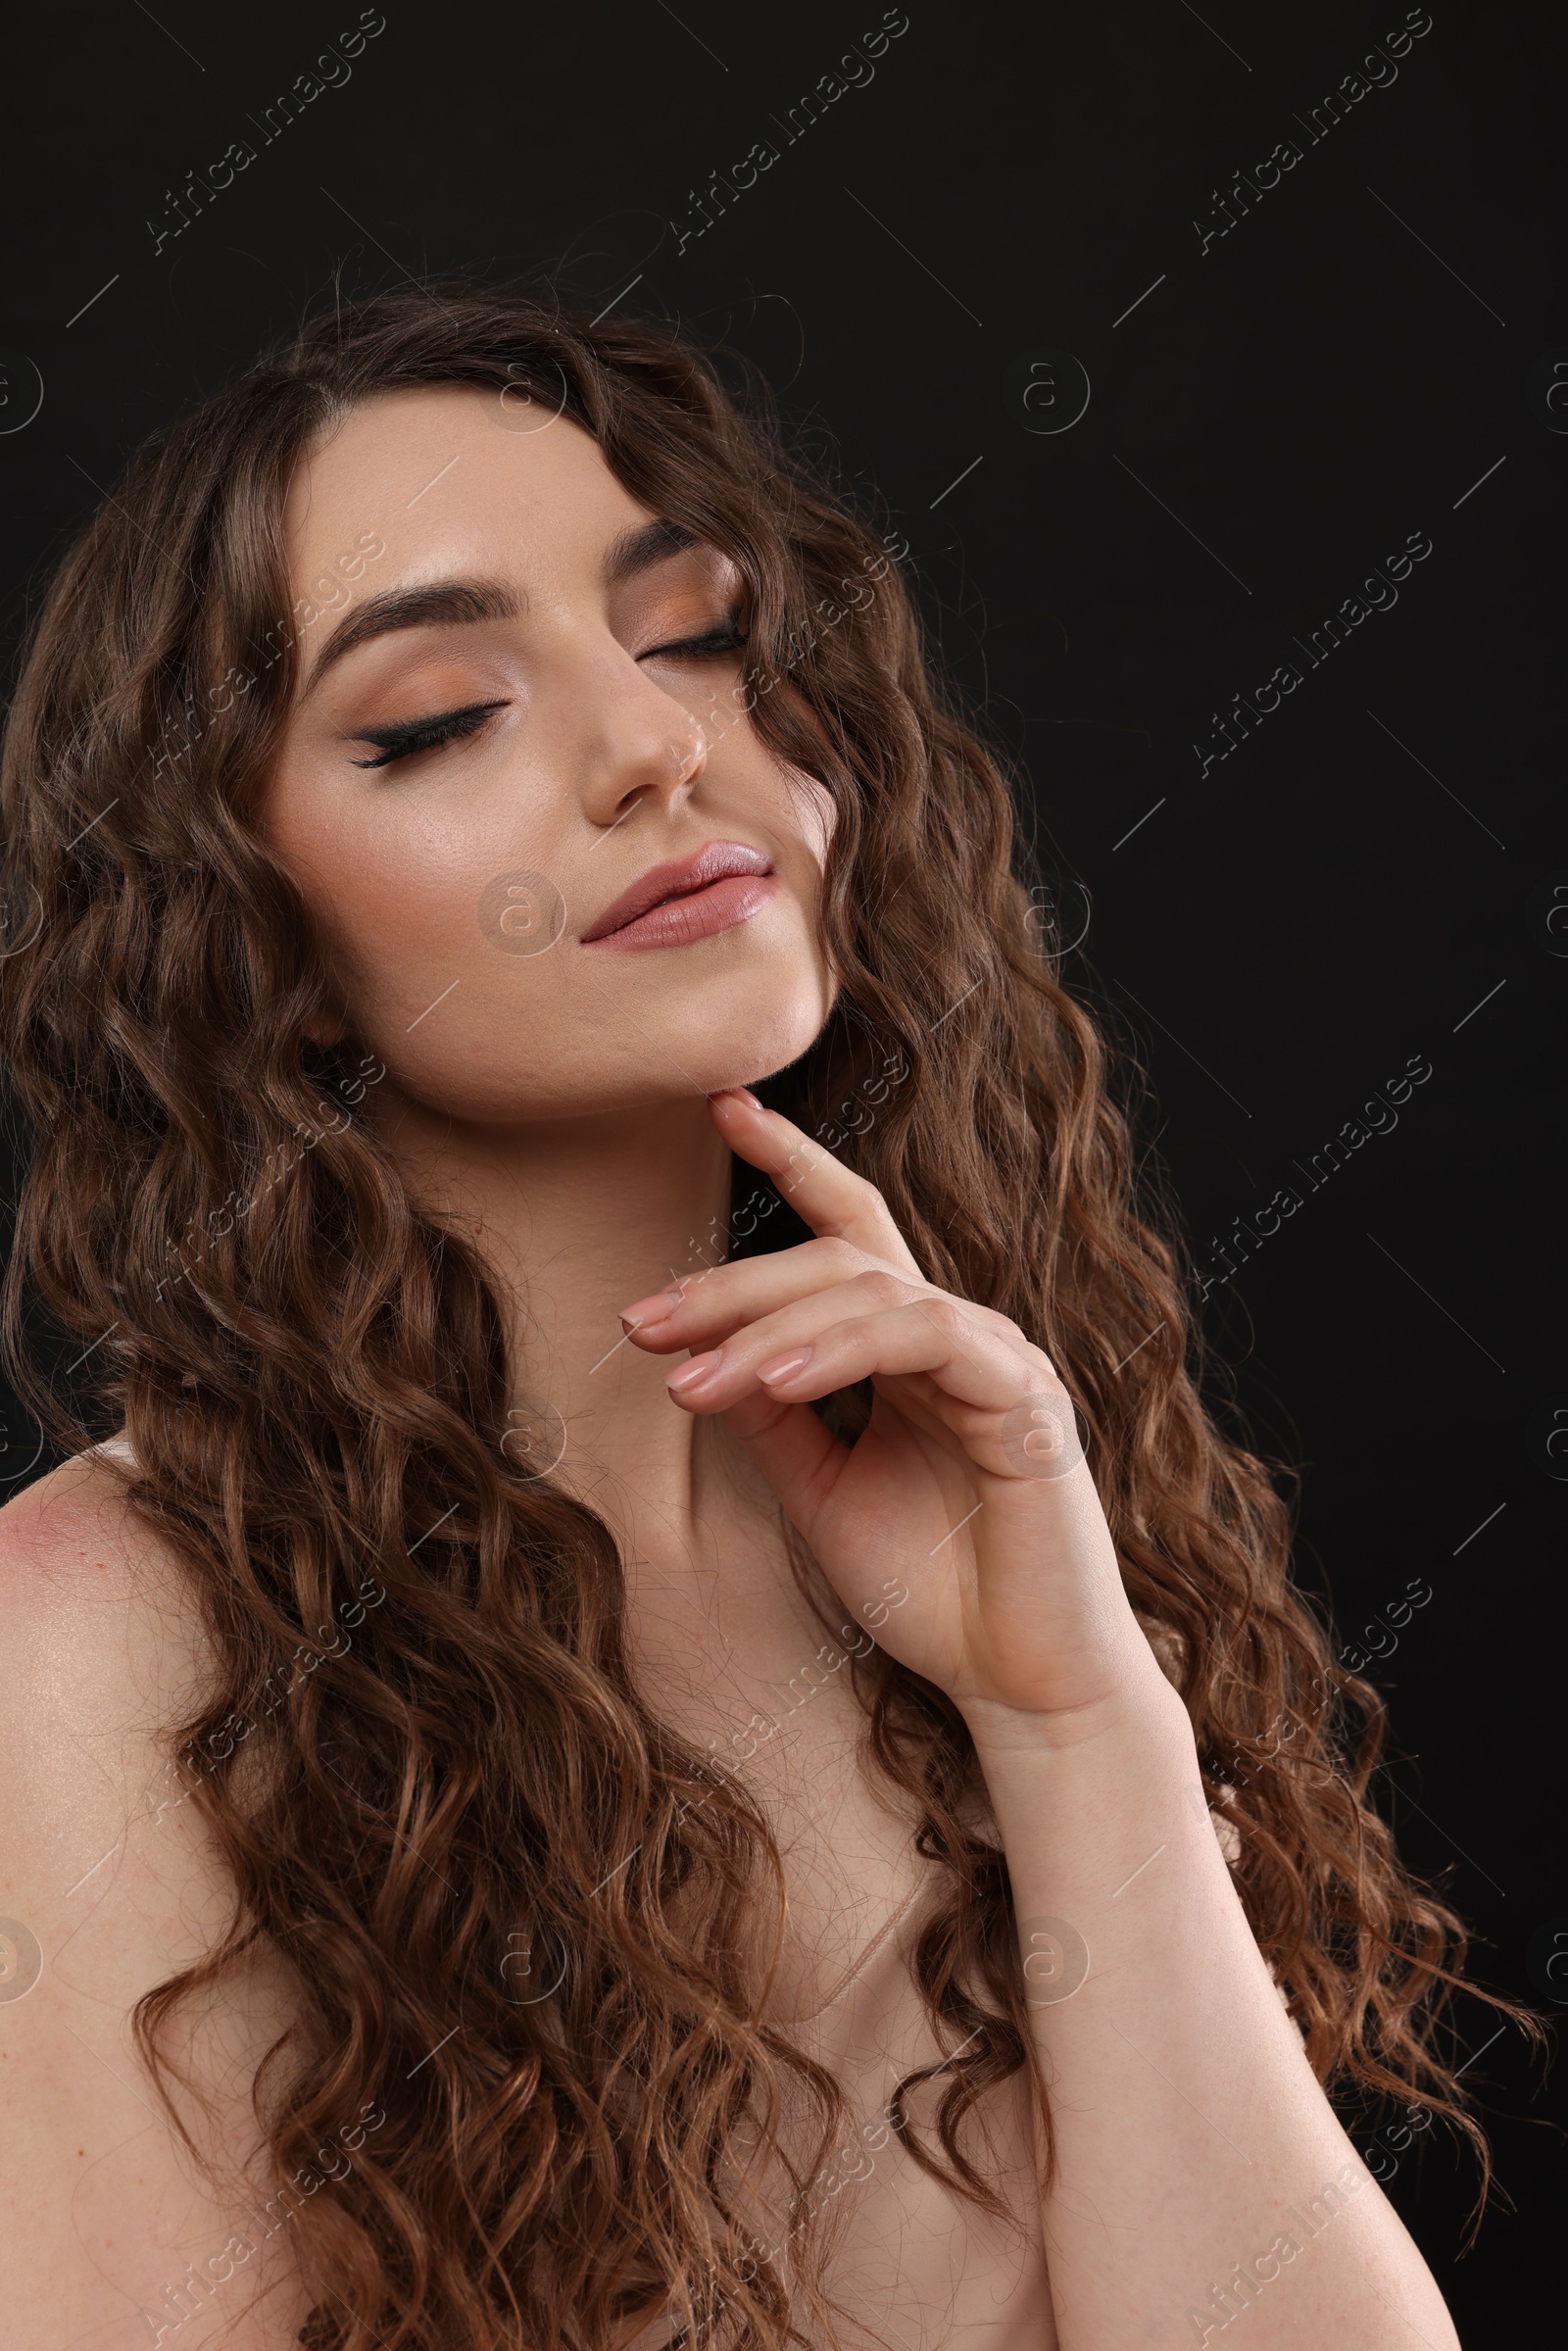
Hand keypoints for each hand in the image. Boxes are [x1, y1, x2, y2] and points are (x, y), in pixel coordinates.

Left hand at [619, 1089, 1172, 1740]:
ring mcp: (995, 1358)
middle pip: (837, 1257)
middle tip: (641, 1322)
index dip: (793, 1161)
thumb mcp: (820, 1494)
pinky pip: (924, 1335)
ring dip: (767, 1324)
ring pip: (871, 1288)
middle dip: (730, 1284)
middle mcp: (955, 1337)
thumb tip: (701, 1358)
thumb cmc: (933, 1593)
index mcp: (911, 1352)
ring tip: (691, 1375)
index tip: (723, 1106)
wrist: (1022, 1683)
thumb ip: (773, 1418)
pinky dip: (841, 1348)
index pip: (851, 1230)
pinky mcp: (1022, 1396)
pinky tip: (775, 1377)